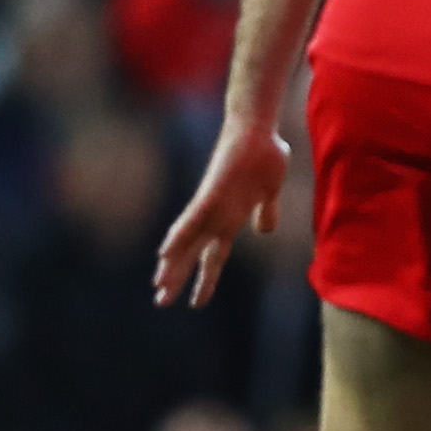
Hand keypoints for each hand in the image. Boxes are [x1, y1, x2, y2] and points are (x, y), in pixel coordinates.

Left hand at [154, 126, 290, 307]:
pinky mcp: (211, 192)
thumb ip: (266, 211)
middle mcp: (216, 216)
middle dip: (178, 278)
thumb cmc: (265, 154)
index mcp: (231, 219)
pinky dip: (179, 237)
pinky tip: (164, 253)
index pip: (214, 256)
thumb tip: (264, 230)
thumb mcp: (271, 191)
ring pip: (187, 242)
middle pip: (193, 254)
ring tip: (159, 285)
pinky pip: (191, 219)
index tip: (196, 301)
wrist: (259, 129)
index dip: (205, 279)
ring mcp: (212, 205)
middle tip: (161, 301)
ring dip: (173, 265)